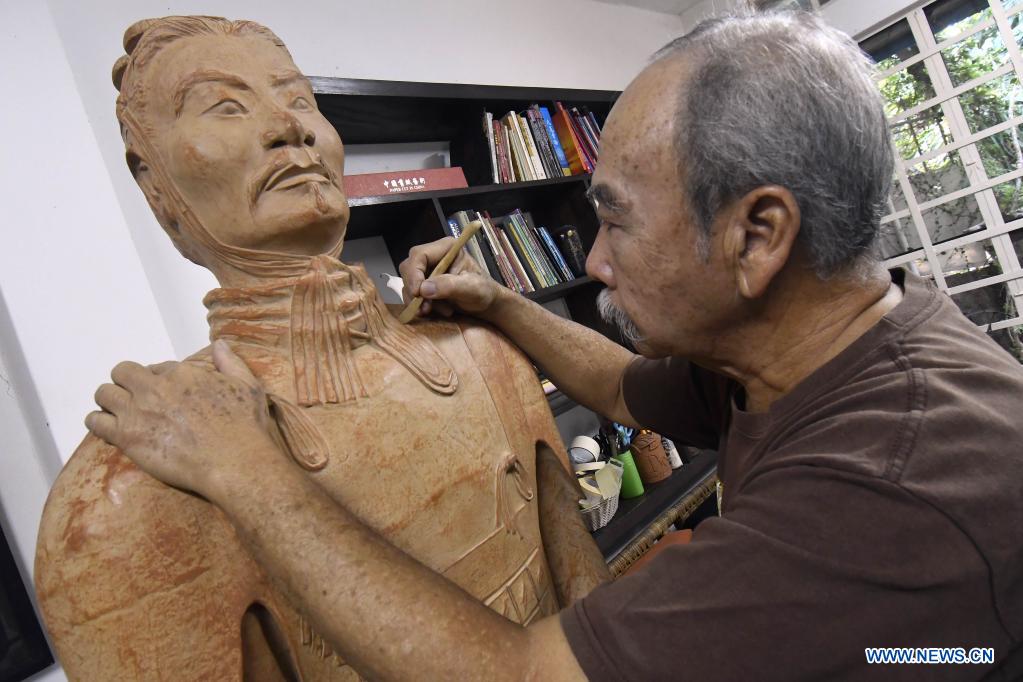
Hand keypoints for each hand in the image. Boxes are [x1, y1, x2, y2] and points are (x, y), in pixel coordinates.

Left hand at [85, 340, 278, 498]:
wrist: (234, 462)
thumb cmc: (245, 427)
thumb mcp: (248, 386)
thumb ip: (230, 363)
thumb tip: (220, 344)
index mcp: (182, 373)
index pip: (157, 367)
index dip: (159, 379)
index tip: (165, 394)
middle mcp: (155, 387)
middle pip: (122, 372)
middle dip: (126, 383)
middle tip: (136, 401)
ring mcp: (138, 411)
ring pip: (103, 393)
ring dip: (109, 401)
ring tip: (119, 414)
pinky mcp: (127, 436)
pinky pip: (95, 422)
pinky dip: (98, 423)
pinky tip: (109, 430)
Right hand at [398, 237, 503, 317]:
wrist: (486, 305)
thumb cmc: (484, 292)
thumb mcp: (472, 288)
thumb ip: (450, 286)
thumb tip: (424, 288)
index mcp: (446, 248)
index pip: (419, 255)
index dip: (414, 274)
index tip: (418, 293)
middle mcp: (434, 256)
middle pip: (409, 269)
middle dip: (415, 290)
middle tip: (427, 308)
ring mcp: (428, 270)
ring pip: (409, 283)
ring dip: (420, 301)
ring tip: (443, 310)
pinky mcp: (425, 284)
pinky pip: (412, 294)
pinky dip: (421, 306)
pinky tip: (437, 311)